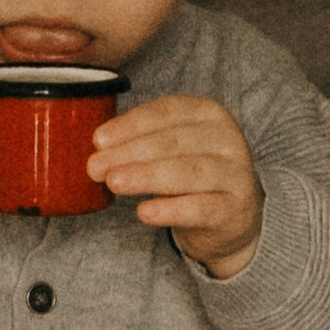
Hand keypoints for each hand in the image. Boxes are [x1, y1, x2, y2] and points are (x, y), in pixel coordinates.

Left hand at [89, 95, 263, 274]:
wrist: (233, 217)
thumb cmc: (193, 176)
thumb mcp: (174, 148)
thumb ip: (142, 141)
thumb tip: (99, 145)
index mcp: (209, 114)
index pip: (167, 112)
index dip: (130, 125)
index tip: (99, 140)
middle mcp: (226, 139)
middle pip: (173, 142)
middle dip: (129, 153)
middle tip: (96, 166)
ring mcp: (234, 174)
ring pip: (186, 172)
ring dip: (145, 176)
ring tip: (114, 182)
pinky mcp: (233, 208)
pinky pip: (200, 208)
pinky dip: (170, 209)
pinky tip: (144, 211)